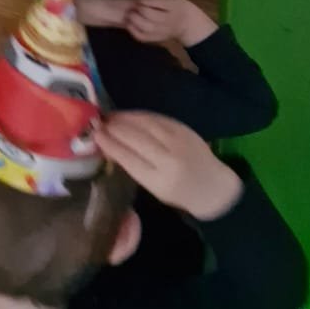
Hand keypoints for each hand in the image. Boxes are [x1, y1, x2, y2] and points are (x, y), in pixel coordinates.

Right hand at [96, 111, 242, 221]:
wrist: (214, 187)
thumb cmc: (180, 194)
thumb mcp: (155, 189)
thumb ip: (134, 167)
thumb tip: (109, 146)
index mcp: (160, 181)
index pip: (129, 159)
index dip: (110, 144)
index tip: (94, 135)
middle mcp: (170, 160)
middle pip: (135, 138)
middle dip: (114, 128)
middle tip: (97, 123)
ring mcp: (178, 141)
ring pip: (145, 124)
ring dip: (124, 118)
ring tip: (109, 117)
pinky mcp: (184, 129)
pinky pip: (157, 118)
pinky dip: (139, 115)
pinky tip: (128, 115)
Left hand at [125, 0, 215, 48]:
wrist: (188, 24)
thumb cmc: (177, 5)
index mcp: (173, 6)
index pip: (158, 4)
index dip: (145, 1)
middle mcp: (169, 20)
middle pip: (152, 16)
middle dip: (140, 10)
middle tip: (132, 6)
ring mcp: (163, 31)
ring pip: (147, 28)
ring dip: (135, 21)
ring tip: (129, 14)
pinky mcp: (158, 38)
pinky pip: (144, 37)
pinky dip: (134, 32)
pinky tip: (129, 24)